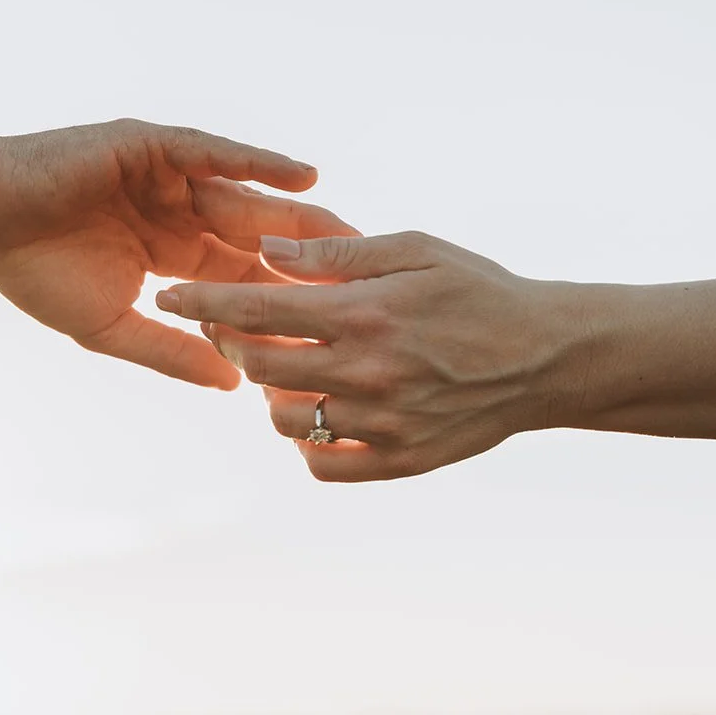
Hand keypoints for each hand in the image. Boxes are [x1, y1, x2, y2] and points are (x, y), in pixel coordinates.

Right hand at [0, 119, 358, 387]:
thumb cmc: (34, 276)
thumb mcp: (113, 327)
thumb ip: (173, 351)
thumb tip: (232, 385)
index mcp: (174, 258)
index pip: (244, 281)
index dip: (288, 302)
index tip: (342, 329)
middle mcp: (180, 214)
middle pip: (261, 238)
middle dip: (310, 258)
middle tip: (373, 280)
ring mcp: (169, 177)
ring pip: (247, 197)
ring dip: (298, 213)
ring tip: (352, 232)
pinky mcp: (153, 145)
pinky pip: (215, 153)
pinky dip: (258, 162)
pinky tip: (304, 175)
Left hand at [157, 232, 582, 477]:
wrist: (546, 357)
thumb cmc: (477, 291)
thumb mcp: (414, 250)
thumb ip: (338, 253)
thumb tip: (267, 251)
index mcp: (367, 312)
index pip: (259, 308)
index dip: (204, 301)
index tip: (168, 294)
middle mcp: (369, 372)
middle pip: (260, 366)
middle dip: (232, 341)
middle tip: (233, 325)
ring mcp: (384, 423)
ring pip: (284, 419)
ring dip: (269, 393)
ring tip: (287, 368)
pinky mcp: (400, 461)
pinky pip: (322, 464)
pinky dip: (306, 443)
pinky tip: (318, 413)